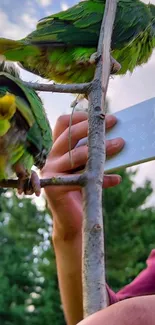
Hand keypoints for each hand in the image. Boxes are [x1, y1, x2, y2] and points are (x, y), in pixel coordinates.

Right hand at [41, 112, 124, 237]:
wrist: (72, 220)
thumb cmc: (82, 189)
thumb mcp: (87, 166)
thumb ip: (93, 152)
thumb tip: (115, 136)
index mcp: (57, 150)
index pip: (62, 124)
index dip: (79, 117)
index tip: (99, 117)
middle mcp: (51, 158)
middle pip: (69, 135)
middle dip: (93, 127)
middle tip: (113, 122)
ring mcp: (50, 173)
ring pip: (77, 155)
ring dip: (101, 149)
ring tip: (120, 144)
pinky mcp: (54, 188)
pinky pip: (82, 179)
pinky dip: (102, 179)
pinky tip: (117, 179)